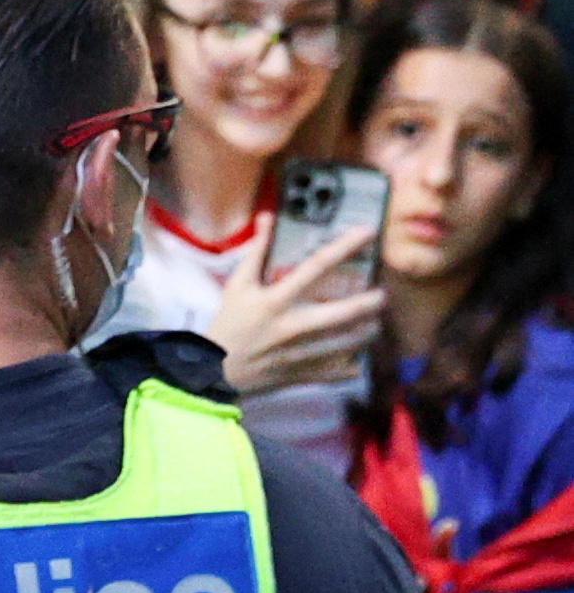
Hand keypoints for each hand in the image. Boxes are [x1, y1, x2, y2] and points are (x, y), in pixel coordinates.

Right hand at [208, 223, 384, 397]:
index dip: (345, 246)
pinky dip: (352, 365)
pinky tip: (356, 357)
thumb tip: (267, 218)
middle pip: (344, 312)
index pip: (316, 266)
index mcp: (276, 300)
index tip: (369, 232)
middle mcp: (292, 325)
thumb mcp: (237, 285)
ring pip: (348, 343)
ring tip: (373, 324)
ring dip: (366, 332)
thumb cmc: (227, 324)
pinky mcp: (302, 374)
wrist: (212, 371)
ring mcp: (299, 352)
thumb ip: (257, 251)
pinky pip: (339, 371)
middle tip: (380, 295)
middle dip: (369, 302)